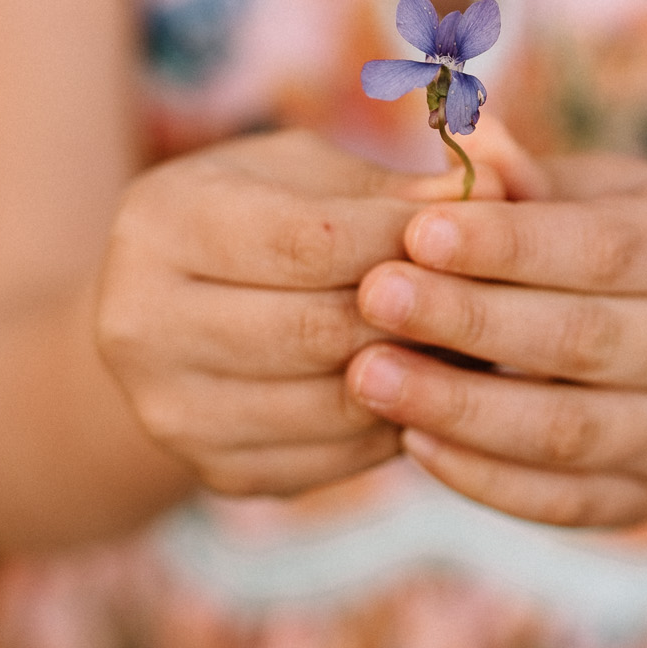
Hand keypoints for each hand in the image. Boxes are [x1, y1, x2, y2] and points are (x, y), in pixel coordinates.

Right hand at [93, 124, 539, 497]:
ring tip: (478, 344)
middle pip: (317, 329)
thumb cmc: (265, 218)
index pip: (307, 240)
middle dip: (420, 314)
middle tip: (495, 298)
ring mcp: (171, 411)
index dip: (404, 239)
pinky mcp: (215, 472)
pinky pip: (337, 459)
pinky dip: (399, 426)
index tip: (478, 231)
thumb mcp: (313, 175)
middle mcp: (141, 323)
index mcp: (162, 222)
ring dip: (423, 377)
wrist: (181, 318)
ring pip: (334, 403)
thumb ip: (397, 186)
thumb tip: (505, 183)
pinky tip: (434, 392)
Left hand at [346, 153, 646, 527]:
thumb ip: (529, 180)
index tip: (416, 232)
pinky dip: (484, 478)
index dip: (512, 243)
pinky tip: (412, 442)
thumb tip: (470, 143)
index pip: (608, 249)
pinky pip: (562, 502)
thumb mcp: (593, 196)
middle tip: (373, 297)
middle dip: (473, 319)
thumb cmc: (615, 250)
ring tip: (369, 376)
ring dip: (463, 408)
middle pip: (586, 340)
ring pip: (572, 432)